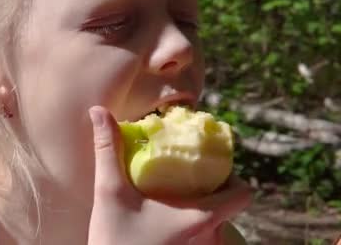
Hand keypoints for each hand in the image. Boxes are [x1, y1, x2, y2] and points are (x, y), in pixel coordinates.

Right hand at [87, 106, 251, 244]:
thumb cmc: (115, 239)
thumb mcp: (110, 191)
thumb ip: (108, 149)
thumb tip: (99, 111)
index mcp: (201, 217)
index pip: (243, 194)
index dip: (233, 176)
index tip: (209, 165)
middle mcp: (209, 238)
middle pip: (228, 206)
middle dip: (210, 188)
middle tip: (185, 175)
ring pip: (215, 224)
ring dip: (200, 207)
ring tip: (173, 196)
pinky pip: (203, 239)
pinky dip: (192, 226)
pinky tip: (165, 221)